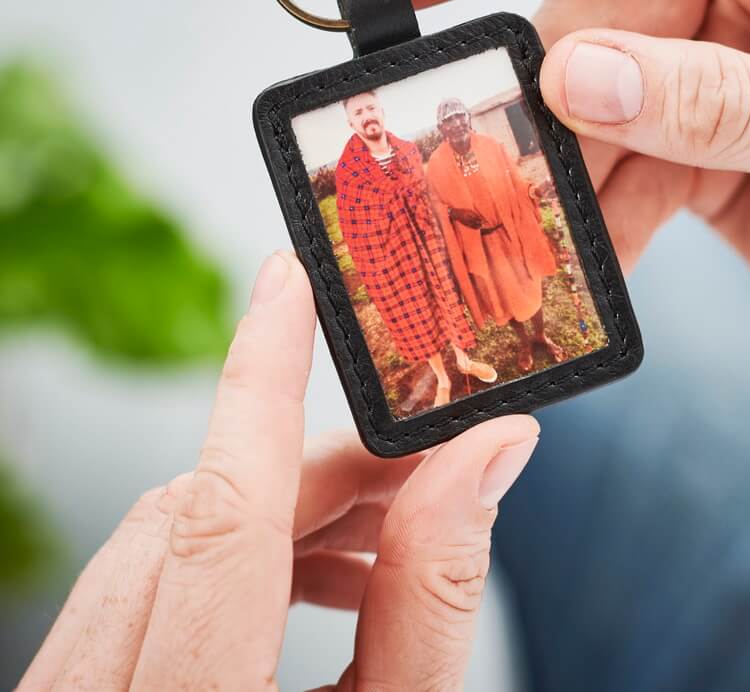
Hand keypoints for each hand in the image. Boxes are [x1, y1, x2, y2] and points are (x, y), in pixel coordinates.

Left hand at [18, 252, 538, 690]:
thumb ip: (439, 591)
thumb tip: (491, 451)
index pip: (225, 504)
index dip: (259, 375)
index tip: (288, 280)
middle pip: (204, 510)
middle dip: (322, 465)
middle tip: (428, 456)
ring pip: (166, 536)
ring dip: (284, 509)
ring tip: (390, 535)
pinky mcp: (76, 691)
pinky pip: (144, 583)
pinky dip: (235, 554)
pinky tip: (322, 584)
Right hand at [363, 0, 749, 345]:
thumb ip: (725, 101)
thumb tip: (574, 79)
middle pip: (594, 23)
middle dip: (539, 106)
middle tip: (484, 175)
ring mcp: (719, 72)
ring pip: (594, 112)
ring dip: (560, 179)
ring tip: (530, 240)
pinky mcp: (707, 151)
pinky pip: (623, 174)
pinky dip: (596, 222)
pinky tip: (581, 262)